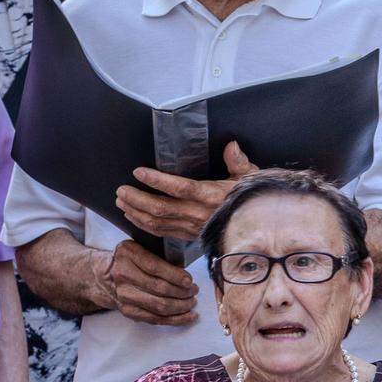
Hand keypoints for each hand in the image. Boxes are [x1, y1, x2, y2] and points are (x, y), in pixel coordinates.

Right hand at [97, 240, 198, 325]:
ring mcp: (124, 295)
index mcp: (128, 254)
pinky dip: (177, 319)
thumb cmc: (131, 261)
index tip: (190, 281)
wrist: (103, 276)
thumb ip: (160, 256)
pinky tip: (190, 316)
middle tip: (194, 291)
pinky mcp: (128, 311)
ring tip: (192, 301)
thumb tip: (186, 275)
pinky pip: (156, 318)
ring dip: (182, 306)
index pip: (155, 267)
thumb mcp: (141, 248)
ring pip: (160, 306)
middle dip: (183, 292)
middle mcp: (123, 274)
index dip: (176, 276)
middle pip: (160, 288)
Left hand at [114, 142, 259, 241]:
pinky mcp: (190, 236)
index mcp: (213, 196)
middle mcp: (200, 214)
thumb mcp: (250, 177)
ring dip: (136, 212)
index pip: (180, 188)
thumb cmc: (253, 199)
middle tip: (121, 189)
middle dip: (137, 198)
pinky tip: (134, 216)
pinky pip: (163, 232)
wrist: (259, 228)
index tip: (139, 172)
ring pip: (157, 222)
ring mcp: (193, 227)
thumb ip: (238, 161)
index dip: (157, 181)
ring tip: (122, 201)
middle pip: (161, 208)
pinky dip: (144, 225)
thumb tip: (231, 145)